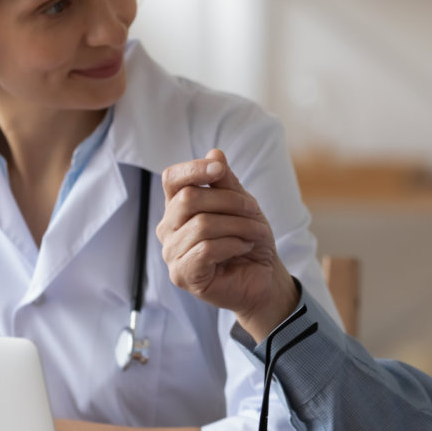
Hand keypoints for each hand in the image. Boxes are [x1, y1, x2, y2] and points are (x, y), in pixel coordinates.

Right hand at [157, 149, 298, 340]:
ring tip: (256, 233)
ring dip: (238, 225)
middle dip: (228, 201)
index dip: (193, 169)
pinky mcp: (182, 275)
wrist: (263, 277)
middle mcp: (168, 229)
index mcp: (178, 207)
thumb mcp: (243, 205)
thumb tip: (214, 152)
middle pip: (188, 199)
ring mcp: (172, 253)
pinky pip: (206, 249)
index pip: (172, 179)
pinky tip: (244, 248)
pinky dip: (233, 244)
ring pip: (201, 225)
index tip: (219, 169)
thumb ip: (226, 182)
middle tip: (253, 210)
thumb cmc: (249, 240)